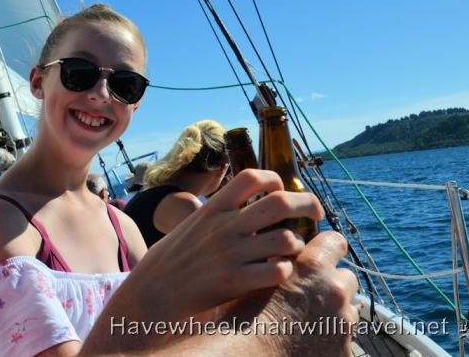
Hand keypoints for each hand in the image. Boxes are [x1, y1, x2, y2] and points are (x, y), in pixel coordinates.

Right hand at [99, 170, 323, 322]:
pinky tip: (278, 274)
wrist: (153, 292)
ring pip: (286, 239)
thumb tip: (244, 201)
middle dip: (307, 203)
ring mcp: (230, 254)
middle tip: (316, 212)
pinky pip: (277, 271)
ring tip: (293, 250)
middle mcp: (224, 226)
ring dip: (297, 244)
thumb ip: (219, 213)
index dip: (275, 178)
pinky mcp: (234, 282)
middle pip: (280, 201)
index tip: (283, 188)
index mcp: (214, 208)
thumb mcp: (193, 224)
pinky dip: (285, 271)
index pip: (252, 177)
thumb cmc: (174, 259)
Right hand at [224, 231, 358, 355]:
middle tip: (309, 297)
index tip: (320, 256)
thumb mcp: (257, 278)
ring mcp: (343, 323)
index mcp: (312, 267)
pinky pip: (343, 340)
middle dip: (331, 286)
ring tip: (305, 324)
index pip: (335, 241)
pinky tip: (307, 343)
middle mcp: (334, 291)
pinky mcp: (345, 351)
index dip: (327, 248)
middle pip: (346, 279)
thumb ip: (276, 264)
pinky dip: (329, 341)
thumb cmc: (243, 317)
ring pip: (347, 311)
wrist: (247, 356)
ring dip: (332, 314)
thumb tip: (278, 254)